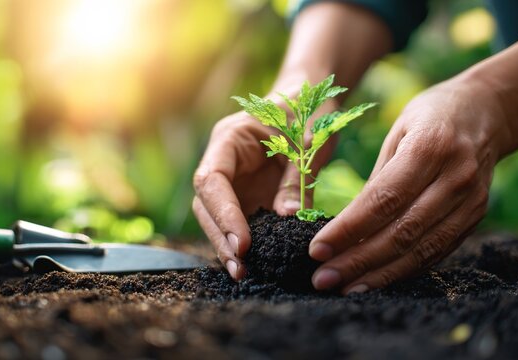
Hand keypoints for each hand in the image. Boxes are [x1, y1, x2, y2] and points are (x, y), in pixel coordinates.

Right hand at [193, 105, 335, 279]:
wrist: (307, 104)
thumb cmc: (308, 112)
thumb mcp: (310, 140)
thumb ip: (298, 177)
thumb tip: (288, 219)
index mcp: (229, 139)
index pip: (213, 180)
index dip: (224, 213)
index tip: (243, 242)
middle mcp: (222, 162)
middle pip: (207, 204)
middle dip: (221, 237)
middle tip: (240, 268)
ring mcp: (231, 181)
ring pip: (215, 218)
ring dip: (226, 246)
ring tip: (243, 274)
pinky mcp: (244, 196)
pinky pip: (237, 222)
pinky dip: (242, 243)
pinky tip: (253, 265)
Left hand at [309, 78, 504, 293]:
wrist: (487, 111)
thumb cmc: (429, 118)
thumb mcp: (396, 134)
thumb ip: (376, 181)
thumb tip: (344, 229)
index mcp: (430, 147)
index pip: (383, 200)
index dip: (349, 229)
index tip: (317, 250)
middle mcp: (456, 177)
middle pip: (402, 231)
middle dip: (358, 260)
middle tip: (322, 278)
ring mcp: (471, 200)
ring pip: (422, 250)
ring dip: (380, 275)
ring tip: (344, 287)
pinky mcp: (476, 216)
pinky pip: (437, 251)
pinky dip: (404, 270)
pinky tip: (376, 280)